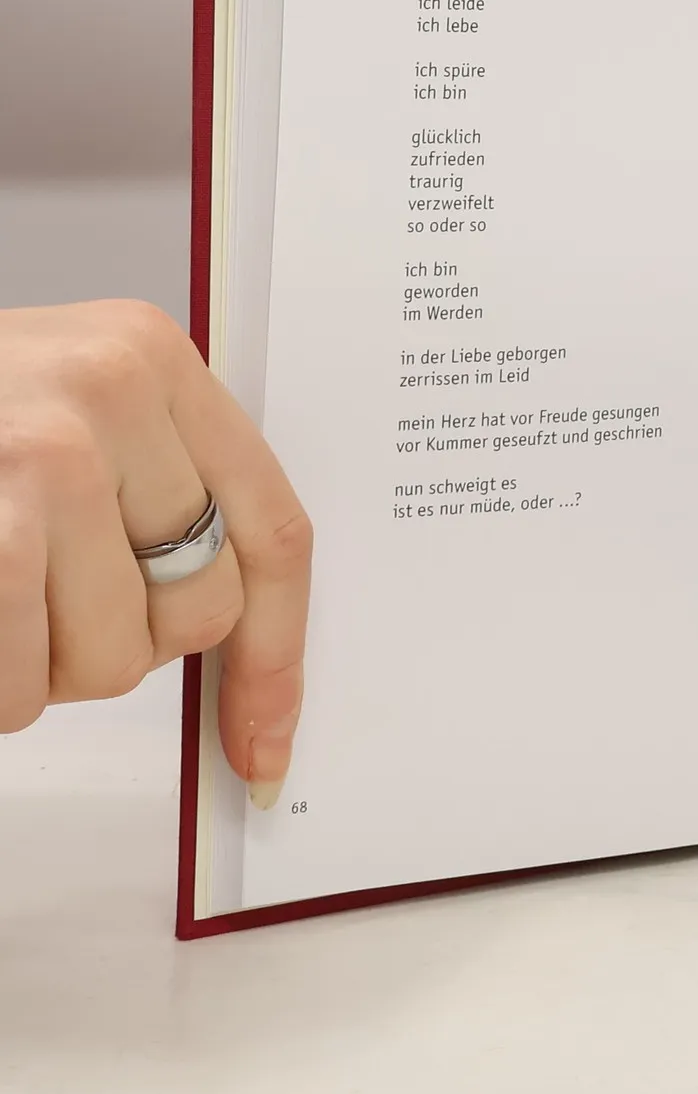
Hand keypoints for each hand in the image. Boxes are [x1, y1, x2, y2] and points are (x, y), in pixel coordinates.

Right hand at [0, 301, 309, 803]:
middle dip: (126, 643)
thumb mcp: (68, 406)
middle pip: (199, 611)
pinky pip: (21, 684)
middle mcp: (110, 392)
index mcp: (153, 358)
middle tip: (48, 603)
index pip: (273, 529)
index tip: (265, 736)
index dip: (276, 651)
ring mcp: (38, 457)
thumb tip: (232, 631)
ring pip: (109, 662)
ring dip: (41, 668)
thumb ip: (155, 483)